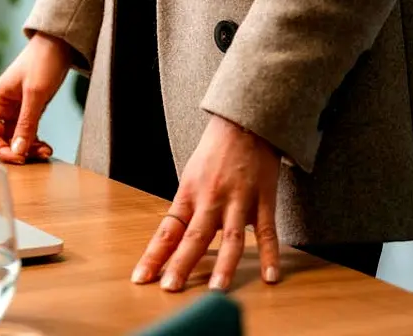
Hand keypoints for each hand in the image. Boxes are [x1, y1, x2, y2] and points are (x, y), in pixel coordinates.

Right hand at [0, 33, 72, 163]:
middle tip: (37, 156)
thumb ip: (26, 123)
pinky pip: (29, 132)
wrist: (60, 44)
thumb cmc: (43, 61)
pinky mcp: (31, 110)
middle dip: (18, 150)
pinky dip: (36, 141)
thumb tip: (17, 151)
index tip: (19, 159)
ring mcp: (17, 109)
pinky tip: (46, 146)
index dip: (1, 149)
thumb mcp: (35, 94)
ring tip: (46, 151)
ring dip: (29, 148)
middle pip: (3, 139)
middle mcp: (2, 107)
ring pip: (17, 138)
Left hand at [131, 114, 281, 291]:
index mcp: (189, 194)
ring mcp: (239, 201)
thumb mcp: (191, 176)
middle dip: (181, 264)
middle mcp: (211, 199)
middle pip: (195, 237)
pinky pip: (267, 232)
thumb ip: (187, 209)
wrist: (244, 123)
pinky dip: (270, 255)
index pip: (168, 231)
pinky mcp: (263, 200)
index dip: (154, 255)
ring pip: (231, 238)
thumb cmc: (215, 151)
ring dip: (224, 265)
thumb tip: (174, 240)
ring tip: (216, 289)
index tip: (142, 277)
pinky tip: (270, 276)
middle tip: (171, 288)